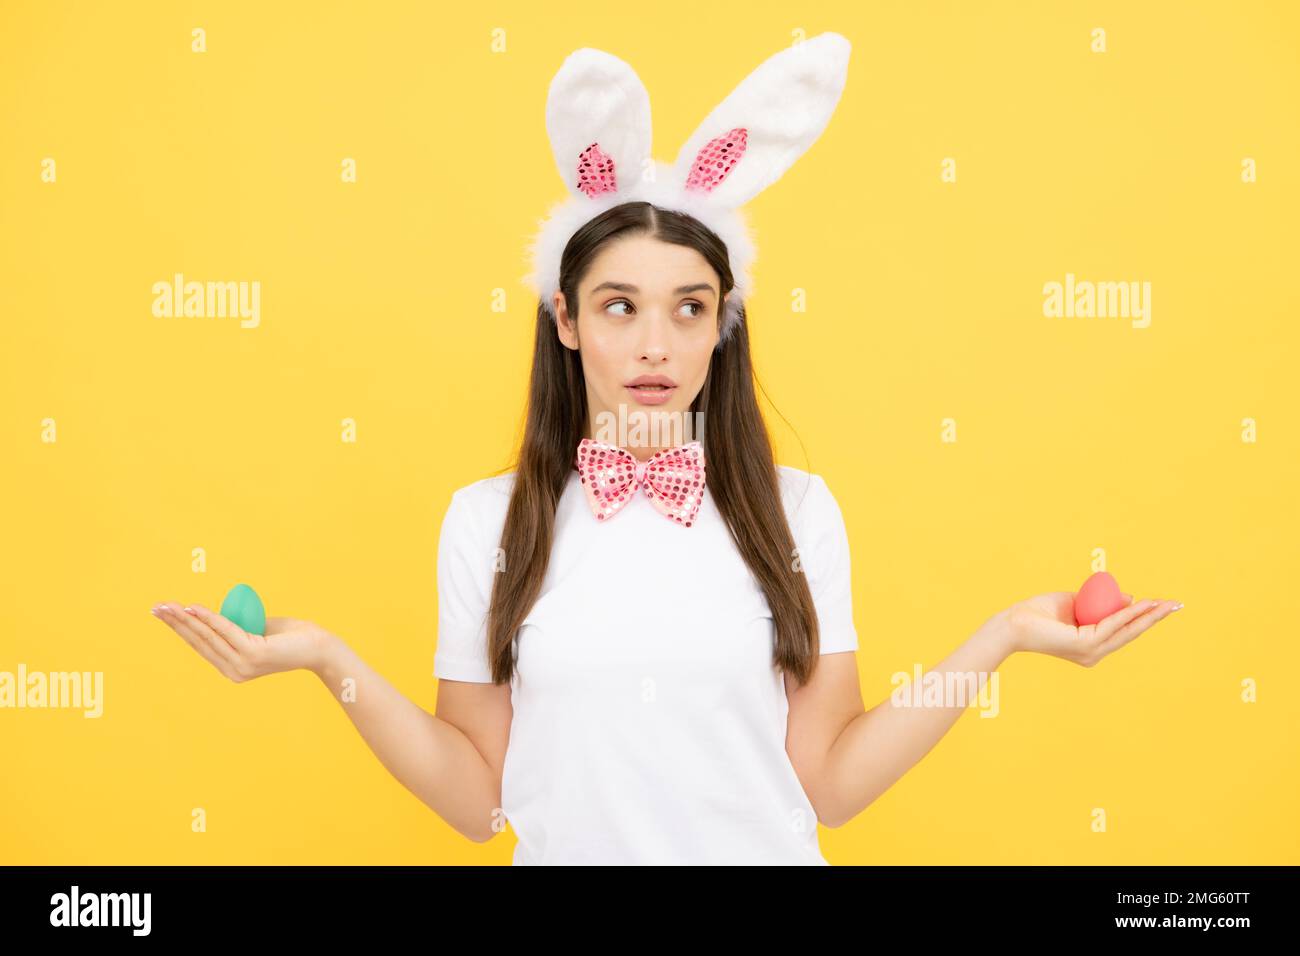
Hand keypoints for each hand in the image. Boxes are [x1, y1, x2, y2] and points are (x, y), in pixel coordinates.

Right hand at [151, 602, 331, 681]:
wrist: (319, 646)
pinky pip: (226, 631)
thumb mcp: (258, 629)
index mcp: (232, 667)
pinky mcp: (253, 654)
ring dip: (185, 619)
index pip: (200, 646)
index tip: (163, 613)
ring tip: (168, 606)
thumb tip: (218, 614)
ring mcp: (243, 664)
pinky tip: (193, 607)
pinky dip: (208, 617)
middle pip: (198, 642)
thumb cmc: (292, 636)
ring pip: (208, 636)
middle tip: (155, 607)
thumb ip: (238, 626)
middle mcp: (234, 670)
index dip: (180, 629)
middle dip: (175, 623)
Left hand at [1006, 592, 1182, 666]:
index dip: (1145, 618)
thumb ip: (1098, 602)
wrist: (1014, 623)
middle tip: (1177, 605)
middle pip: (1131, 633)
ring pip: (1125, 631)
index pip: (1124, 631)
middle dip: (1155, 618)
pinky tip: (1140, 604)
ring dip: (1147, 616)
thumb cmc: (1039, 613)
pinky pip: (1110, 625)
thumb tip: (1126, 597)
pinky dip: (1126, 614)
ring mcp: (1091, 652)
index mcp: (1092, 646)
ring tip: (1165, 603)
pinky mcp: (1084, 645)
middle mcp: (1095, 653)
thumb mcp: (1074, 602)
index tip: (1164, 606)